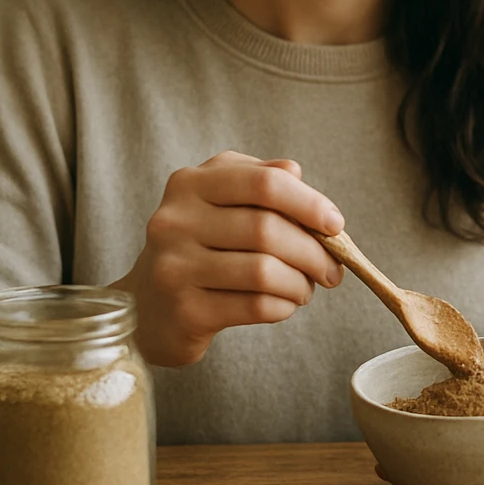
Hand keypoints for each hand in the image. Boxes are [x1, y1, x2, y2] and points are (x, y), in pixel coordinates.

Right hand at [111, 150, 344, 366]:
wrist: (147, 307)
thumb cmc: (200, 247)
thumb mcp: (222, 201)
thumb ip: (261, 181)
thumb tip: (297, 174)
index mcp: (191, 184)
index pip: (265, 183)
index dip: (309, 203)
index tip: (336, 224)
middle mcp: (175, 221)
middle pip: (267, 229)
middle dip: (314, 251)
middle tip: (333, 269)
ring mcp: (175, 267)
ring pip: (264, 272)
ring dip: (300, 283)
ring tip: (306, 288)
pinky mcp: (184, 310)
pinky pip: (254, 306)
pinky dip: (282, 306)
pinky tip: (284, 304)